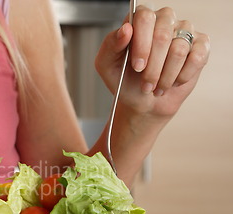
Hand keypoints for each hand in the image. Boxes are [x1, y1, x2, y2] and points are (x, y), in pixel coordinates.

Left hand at [95, 5, 209, 118]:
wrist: (144, 102)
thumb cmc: (125, 80)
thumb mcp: (107, 66)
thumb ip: (111, 45)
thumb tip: (126, 29)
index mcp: (139, 20)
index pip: (144, 17)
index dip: (142, 44)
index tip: (137, 66)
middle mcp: (163, 20)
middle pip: (162, 35)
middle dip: (153, 67)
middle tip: (146, 83)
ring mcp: (184, 31)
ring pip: (179, 49)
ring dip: (165, 76)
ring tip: (156, 86)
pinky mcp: (200, 45)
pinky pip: (197, 57)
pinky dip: (182, 76)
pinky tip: (173, 81)